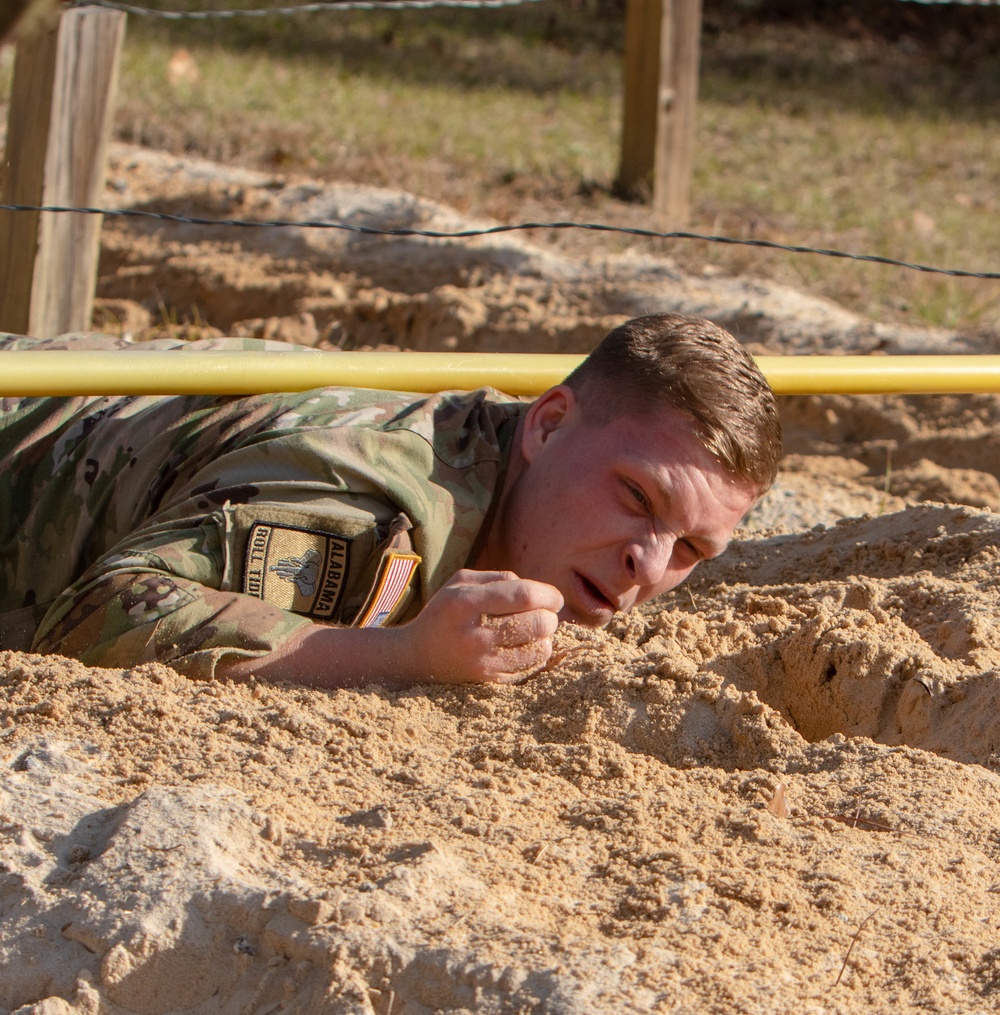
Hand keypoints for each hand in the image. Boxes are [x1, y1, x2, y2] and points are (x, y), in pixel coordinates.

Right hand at [394, 569, 563, 684]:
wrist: (415, 658)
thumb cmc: (444, 613)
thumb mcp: (461, 583)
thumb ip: (499, 577)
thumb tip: (537, 590)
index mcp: (465, 603)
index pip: (523, 596)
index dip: (548, 595)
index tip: (554, 598)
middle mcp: (474, 635)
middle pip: (537, 624)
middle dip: (550, 617)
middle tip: (544, 615)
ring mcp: (482, 664)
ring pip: (540, 650)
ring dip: (545, 638)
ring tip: (532, 632)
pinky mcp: (489, 683)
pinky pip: (530, 669)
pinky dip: (534, 656)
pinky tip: (521, 648)